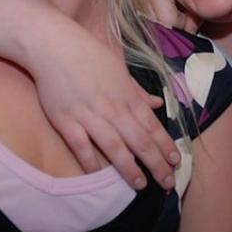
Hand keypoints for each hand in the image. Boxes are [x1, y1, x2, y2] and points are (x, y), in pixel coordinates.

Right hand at [31, 31, 180, 190]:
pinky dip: (91, 162)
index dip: (165, 145)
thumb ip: (137, 91)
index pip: (152, 125)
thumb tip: (158, 105)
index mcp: (127, 96)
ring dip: (129, 168)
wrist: (54, 46)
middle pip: (139, 140)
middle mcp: (113, 108)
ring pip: (114, 147)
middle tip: (168, 182)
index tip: (176, 161)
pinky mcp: (66, 121)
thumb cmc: (89, 54)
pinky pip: (81, 146)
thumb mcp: (119, 69)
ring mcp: (89, 115)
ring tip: (141, 185)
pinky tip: (100, 177)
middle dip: (156, 163)